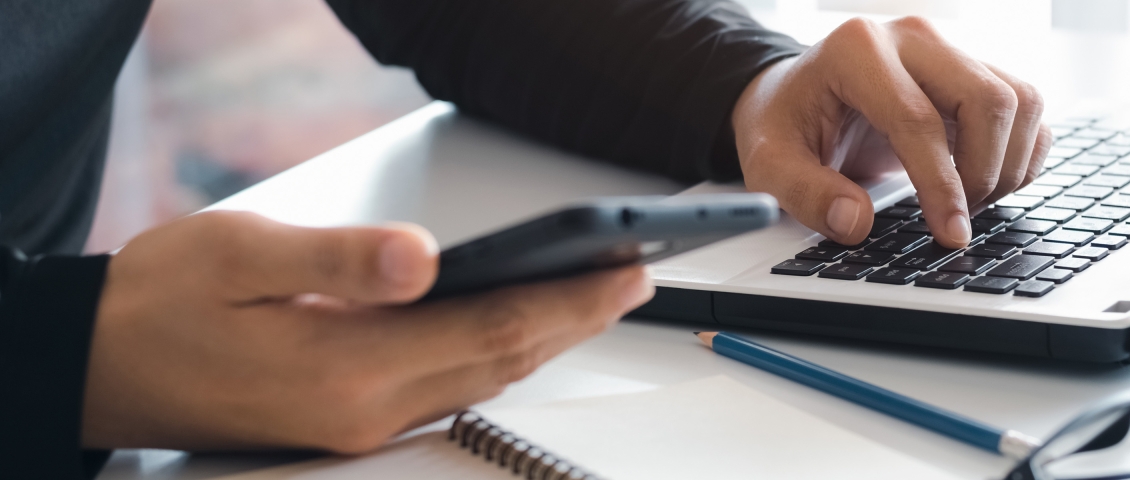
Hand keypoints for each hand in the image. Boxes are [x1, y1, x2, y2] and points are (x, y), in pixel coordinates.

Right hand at [83, 211, 651, 451]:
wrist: (97, 366)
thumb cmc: (159, 304)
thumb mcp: (239, 256)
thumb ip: (337, 259)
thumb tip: (422, 257)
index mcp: (345, 368)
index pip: (490, 327)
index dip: (569, 299)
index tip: (625, 269)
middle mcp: (364, 410)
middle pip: (502, 360)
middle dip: (578, 320)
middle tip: (635, 278)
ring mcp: (359, 424)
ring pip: (481, 379)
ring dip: (545, 339)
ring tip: (595, 296)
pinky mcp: (348, 422)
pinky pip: (448, 389)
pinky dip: (497, 354)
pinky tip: (517, 328)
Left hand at [732, 17, 1050, 247]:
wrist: (796, 96)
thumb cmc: (785, 124)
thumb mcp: (769, 164)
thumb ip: (805, 194)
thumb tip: (855, 221)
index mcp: (857, 50)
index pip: (919, 120)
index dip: (942, 186)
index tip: (950, 234)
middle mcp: (912, 38)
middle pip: (989, 101)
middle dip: (984, 174)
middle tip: (956, 222)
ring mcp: (949, 50)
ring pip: (1021, 101)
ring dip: (1008, 165)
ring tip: (968, 204)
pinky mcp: (973, 69)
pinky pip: (1027, 108)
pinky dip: (1021, 153)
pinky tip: (984, 182)